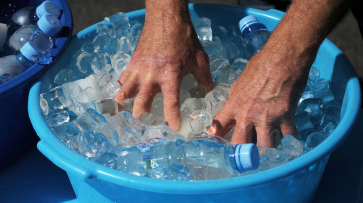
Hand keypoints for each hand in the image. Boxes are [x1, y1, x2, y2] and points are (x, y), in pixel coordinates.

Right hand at [114, 1, 212, 130]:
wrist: (166, 18)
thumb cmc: (183, 38)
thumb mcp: (199, 58)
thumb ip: (204, 77)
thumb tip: (208, 90)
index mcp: (171, 75)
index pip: (171, 103)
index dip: (172, 118)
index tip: (174, 129)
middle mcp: (152, 75)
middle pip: (142, 102)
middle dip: (143, 115)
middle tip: (147, 121)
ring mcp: (139, 69)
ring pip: (126, 92)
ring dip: (126, 104)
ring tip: (127, 112)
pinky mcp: (132, 62)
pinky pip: (123, 79)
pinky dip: (121, 89)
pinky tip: (122, 95)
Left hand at [208, 38, 315, 146]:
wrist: (283, 57)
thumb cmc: (261, 65)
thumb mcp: (240, 82)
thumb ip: (235, 99)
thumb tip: (233, 108)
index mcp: (234, 105)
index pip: (219, 127)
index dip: (217, 138)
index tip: (218, 144)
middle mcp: (247, 115)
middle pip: (240, 143)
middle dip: (242, 152)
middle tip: (245, 156)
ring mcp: (267, 118)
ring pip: (265, 147)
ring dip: (266, 151)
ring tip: (267, 153)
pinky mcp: (285, 116)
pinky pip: (288, 137)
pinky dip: (289, 141)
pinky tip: (289, 142)